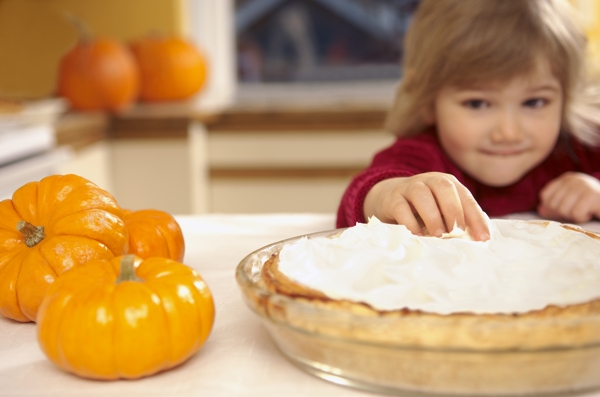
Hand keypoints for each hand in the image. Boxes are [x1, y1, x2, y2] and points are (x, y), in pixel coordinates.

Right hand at [364, 172, 489, 240]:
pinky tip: (416, 233)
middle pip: (444, 188)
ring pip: (421, 194)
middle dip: (453, 211)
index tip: (483, 238)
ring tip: (438, 235)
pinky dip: (409, 221)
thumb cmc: (424, 209)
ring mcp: (409, 187)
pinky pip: (400, 207)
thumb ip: (460, 221)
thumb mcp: (443, 212)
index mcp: (447, 183)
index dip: (476, 218)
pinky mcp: (392, 199)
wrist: (390, 199)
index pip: (465, 198)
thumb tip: (479, 238)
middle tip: (457, 233)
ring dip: (432, 215)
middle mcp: (429, 181)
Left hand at [538, 172, 599, 222]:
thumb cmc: (592, 206)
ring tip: (586, 211)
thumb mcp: (571, 203)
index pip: (545, 195)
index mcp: (567, 178)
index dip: (551, 207)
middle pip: (553, 203)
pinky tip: (592, 212)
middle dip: (564, 213)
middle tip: (578, 211)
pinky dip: (583, 217)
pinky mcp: (593, 196)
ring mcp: (584, 186)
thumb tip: (540, 210)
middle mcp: (575, 179)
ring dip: (574, 216)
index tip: (567, 208)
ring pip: (563, 209)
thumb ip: (555, 206)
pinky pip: (576, 214)